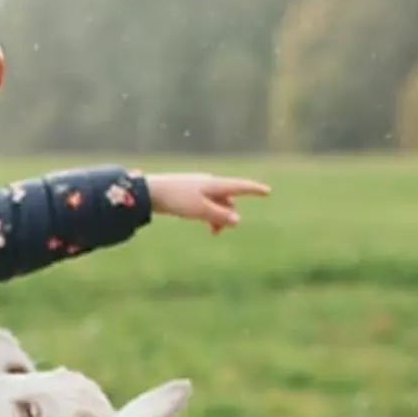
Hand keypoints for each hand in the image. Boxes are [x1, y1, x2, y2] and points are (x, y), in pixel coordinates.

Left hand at [146, 173, 271, 233]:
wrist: (150, 192)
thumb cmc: (176, 199)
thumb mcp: (200, 210)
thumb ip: (219, 216)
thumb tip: (237, 220)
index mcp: (214, 185)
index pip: (240, 186)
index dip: (254, 190)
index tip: (268, 191)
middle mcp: (209, 183)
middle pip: (227, 199)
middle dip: (228, 215)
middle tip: (215, 232)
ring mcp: (198, 188)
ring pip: (216, 204)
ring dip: (217, 217)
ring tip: (212, 232)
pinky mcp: (188, 194)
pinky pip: (205, 204)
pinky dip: (208, 214)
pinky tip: (204, 223)